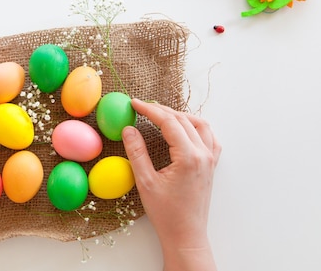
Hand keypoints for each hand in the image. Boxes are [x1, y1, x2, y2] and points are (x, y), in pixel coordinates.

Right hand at [122, 99, 220, 270]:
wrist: (186, 235)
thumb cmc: (165, 213)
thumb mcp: (145, 182)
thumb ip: (137, 152)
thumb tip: (129, 128)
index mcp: (188, 157)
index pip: (169, 122)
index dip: (150, 110)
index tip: (133, 103)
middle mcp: (203, 154)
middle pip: (183, 120)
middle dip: (161, 110)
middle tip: (142, 107)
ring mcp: (210, 160)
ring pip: (200, 125)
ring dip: (180, 116)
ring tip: (161, 114)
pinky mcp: (211, 166)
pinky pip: (210, 138)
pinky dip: (196, 127)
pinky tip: (185, 129)